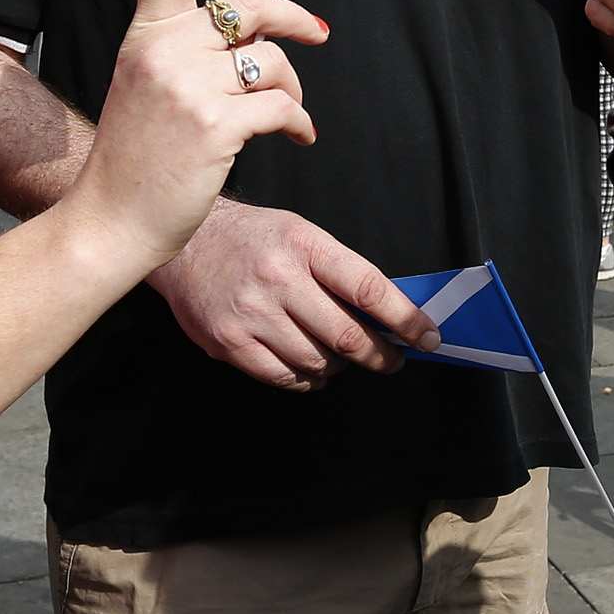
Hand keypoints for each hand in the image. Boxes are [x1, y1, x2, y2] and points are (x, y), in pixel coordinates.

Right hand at [63, 0, 326, 278]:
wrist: (110, 221)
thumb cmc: (135, 160)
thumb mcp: (147, 89)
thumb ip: (187, 55)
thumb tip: (255, 40)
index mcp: (145, 36)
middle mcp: (164, 51)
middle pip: (249, 8)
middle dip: (293, 18)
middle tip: (318, 35)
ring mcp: (188, 86)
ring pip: (272, 62)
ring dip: (293, 88)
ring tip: (290, 116)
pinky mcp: (215, 124)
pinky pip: (280, 106)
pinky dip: (298, 122)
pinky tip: (298, 137)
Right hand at [149, 199, 439, 388]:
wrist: (185, 243)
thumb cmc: (253, 239)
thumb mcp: (300, 234)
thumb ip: (339, 272)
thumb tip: (386, 316)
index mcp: (304, 245)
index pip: (368, 288)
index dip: (405, 319)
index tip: (428, 338)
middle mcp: (278, 279)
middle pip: (346, 335)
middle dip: (379, 355)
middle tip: (392, 361)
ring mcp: (251, 314)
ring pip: (316, 361)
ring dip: (339, 366)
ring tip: (339, 357)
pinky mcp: (228, 342)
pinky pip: (282, 377)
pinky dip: (306, 379)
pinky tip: (310, 369)